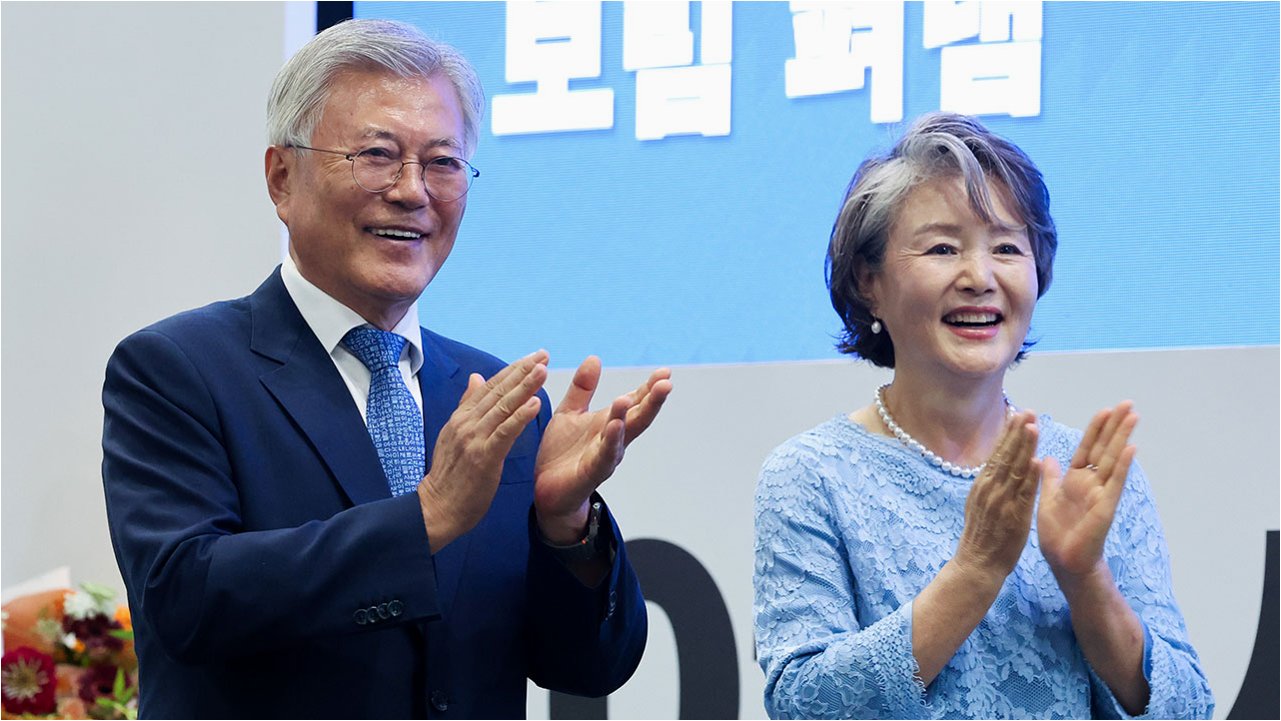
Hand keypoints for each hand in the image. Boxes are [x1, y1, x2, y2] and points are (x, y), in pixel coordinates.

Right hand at [416, 351, 548, 552]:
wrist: (436, 508)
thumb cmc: (450, 477)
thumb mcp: (454, 435)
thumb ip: (468, 406)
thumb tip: (476, 378)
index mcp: (461, 417)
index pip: (490, 387)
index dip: (512, 370)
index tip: (532, 357)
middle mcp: (467, 423)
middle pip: (498, 391)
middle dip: (522, 371)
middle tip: (543, 354)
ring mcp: (474, 439)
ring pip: (503, 406)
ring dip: (524, 387)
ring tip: (542, 370)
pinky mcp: (484, 456)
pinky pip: (505, 432)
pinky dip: (520, 416)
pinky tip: (535, 403)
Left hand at [534, 357, 671, 543]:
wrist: (545, 489)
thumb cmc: (562, 452)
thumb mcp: (569, 412)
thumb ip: (583, 388)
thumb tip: (595, 358)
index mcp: (609, 422)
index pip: (634, 402)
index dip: (649, 387)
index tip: (665, 370)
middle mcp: (614, 439)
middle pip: (638, 417)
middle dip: (652, 401)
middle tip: (666, 382)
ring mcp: (605, 456)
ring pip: (624, 435)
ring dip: (628, 417)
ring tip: (630, 397)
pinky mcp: (591, 472)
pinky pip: (604, 456)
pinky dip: (611, 441)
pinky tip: (615, 426)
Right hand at [953, 410, 1040, 585]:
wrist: (977, 564)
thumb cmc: (982, 536)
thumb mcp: (980, 504)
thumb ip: (991, 484)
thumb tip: (998, 464)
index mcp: (982, 485)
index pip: (997, 453)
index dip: (1008, 433)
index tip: (1017, 414)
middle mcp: (989, 489)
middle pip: (1004, 455)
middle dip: (1016, 432)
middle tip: (1027, 411)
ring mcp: (1000, 502)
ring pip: (1013, 469)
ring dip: (1023, 447)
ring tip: (1033, 426)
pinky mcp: (1013, 517)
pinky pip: (1022, 494)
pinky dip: (1028, 477)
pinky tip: (1035, 460)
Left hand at [1037, 402, 1138, 581]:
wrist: (1063, 561)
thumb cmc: (1056, 533)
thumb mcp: (1047, 499)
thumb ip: (1050, 478)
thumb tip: (1048, 457)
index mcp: (1075, 480)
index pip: (1087, 448)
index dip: (1095, 429)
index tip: (1105, 409)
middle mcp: (1091, 483)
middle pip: (1104, 448)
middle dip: (1115, 426)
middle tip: (1128, 403)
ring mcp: (1100, 494)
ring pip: (1113, 460)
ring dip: (1123, 438)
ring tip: (1133, 416)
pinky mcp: (1105, 507)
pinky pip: (1115, 483)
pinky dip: (1124, 466)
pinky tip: (1132, 448)